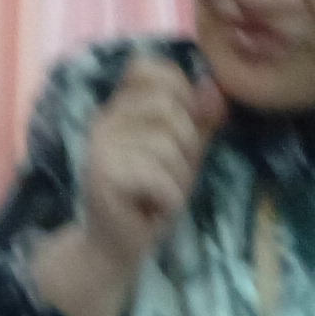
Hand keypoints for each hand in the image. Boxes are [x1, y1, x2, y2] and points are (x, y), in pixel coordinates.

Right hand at [76, 53, 225, 270]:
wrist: (117, 248)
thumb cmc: (152, 198)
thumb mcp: (185, 154)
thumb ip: (200, 119)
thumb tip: (213, 87)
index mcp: (120, 107)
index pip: (146, 67)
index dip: (178, 89)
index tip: (183, 127)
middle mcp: (105, 119)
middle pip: (166, 105)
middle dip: (187, 144)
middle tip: (174, 174)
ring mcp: (100, 146)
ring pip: (167, 145)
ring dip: (179, 179)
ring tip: (163, 196)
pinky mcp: (103, 175)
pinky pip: (159, 176)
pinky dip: (170, 198)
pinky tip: (154, 209)